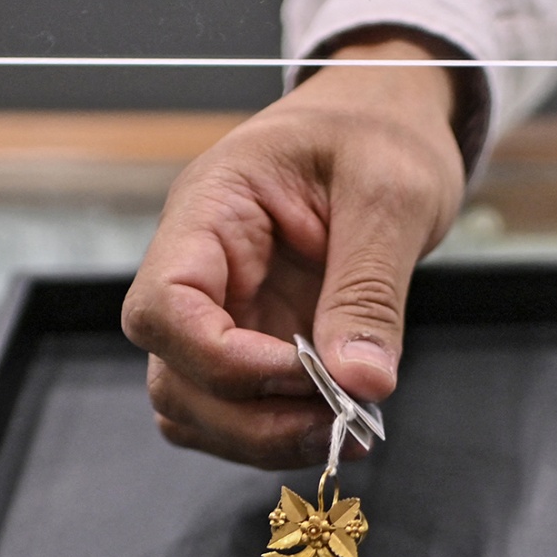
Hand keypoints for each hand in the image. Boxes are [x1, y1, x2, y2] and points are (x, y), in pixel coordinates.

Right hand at [121, 38, 465, 469]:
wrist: (386, 120)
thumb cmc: (378, 133)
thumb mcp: (391, 195)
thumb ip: (370, 291)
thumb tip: (360, 380)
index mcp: (211, 210)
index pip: (165, 306)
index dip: (221, 361)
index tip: (302, 375)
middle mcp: (202, 269)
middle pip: (173, 375)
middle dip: (249, 417)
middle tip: (338, 422)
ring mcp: (225, 312)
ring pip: (195, 407)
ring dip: (263, 437)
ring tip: (344, 428)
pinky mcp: (256, 342)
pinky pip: (238, 408)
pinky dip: (280, 430)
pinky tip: (337, 419)